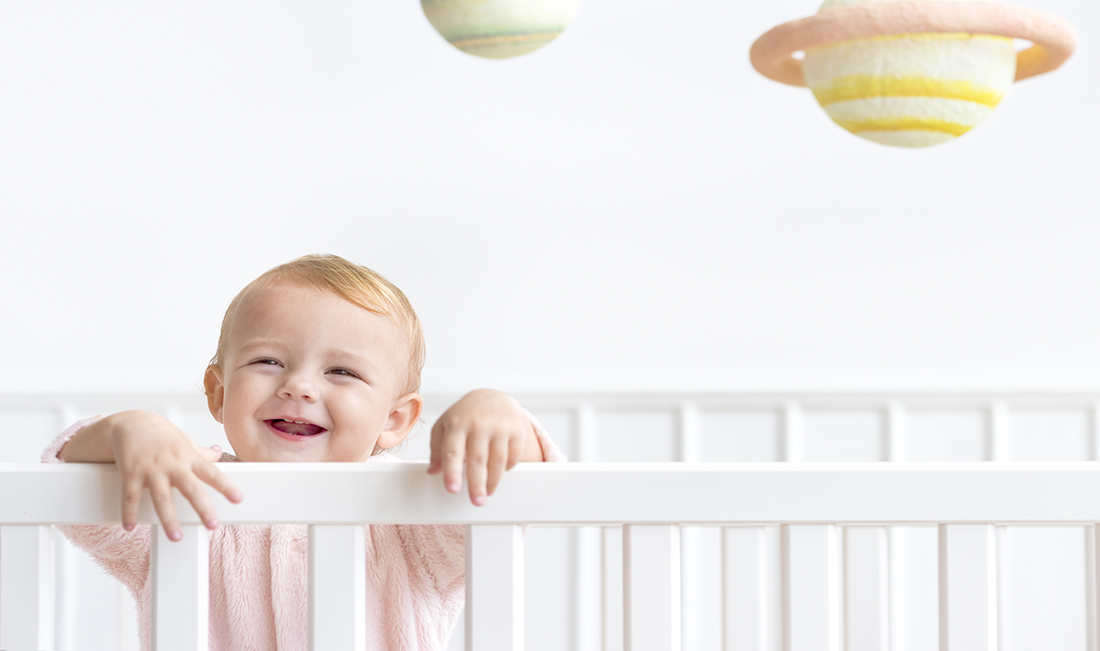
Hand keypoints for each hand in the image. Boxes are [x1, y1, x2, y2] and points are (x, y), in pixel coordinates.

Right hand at [106, 411, 241, 539]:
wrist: (130, 422)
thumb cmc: (162, 435)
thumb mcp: (185, 442)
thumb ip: (202, 452)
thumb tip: (219, 452)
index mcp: (189, 458)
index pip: (212, 473)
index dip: (226, 486)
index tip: (238, 499)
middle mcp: (173, 464)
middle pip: (191, 488)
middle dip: (203, 507)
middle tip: (213, 525)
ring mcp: (152, 469)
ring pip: (161, 497)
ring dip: (168, 519)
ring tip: (176, 537)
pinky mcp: (131, 473)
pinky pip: (130, 496)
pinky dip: (128, 512)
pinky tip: (129, 527)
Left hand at [427, 389, 539, 505]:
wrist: (494, 397)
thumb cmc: (465, 416)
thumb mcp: (445, 426)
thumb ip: (437, 448)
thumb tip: (432, 471)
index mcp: (457, 423)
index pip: (453, 451)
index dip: (452, 472)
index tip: (452, 489)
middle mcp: (479, 424)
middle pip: (478, 460)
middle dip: (476, 484)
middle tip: (476, 502)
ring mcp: (500, 426)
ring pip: (497, 461)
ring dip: (493, 481)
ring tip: (486, 493)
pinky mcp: (517, 431)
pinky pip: (513, 457)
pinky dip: (506, 469)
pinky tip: (498, 474)